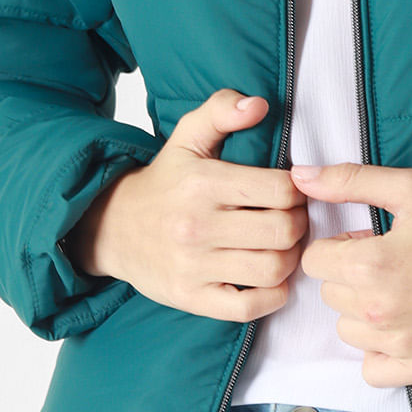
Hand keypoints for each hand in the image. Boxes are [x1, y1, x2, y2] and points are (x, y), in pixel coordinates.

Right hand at [69, 89, 306, 321]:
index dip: (298, 191)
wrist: (112, 227)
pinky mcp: (190, 298)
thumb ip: (222, 110)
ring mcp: (192, 266)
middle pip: (282, 231)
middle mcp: (196, 226)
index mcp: (202, 183)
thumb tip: (257, 104)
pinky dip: (271, 296)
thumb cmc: (164, 181)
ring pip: (271, 269)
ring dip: (290, 259)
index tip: (292, 191)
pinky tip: (270, 279)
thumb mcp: (188, 136)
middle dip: (299, 224)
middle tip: (293, 219)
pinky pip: (247, 307)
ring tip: (284, 246)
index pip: (280, 190)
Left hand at [292, 162, 411, 386]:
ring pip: (348, 331)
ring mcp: (400, 344)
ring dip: (365, 312)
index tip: (372, 240)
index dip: (341, 244)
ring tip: (406, 290)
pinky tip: (406, 325)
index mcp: (370, 264)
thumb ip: (350, 181)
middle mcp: (378, 311)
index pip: (315, 259)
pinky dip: (381, 351)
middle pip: (331, 294)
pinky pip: (372, 369)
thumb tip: (299, 177)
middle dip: (353, 275)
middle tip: (398, 260)